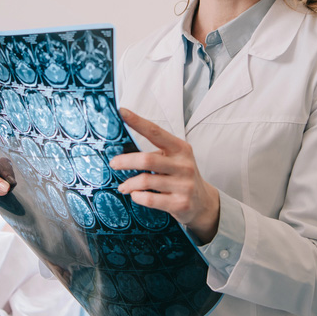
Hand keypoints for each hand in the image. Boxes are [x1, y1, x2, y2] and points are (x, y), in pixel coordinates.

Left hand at [109, 108, 220, 243]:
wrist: (203, 202)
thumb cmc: (181, 175)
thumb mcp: (175, 159)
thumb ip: (156, 152)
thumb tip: (123, 151)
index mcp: (181, 148)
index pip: (156, 132)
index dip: (138, 122)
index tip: (122, 112)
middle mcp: (183, 165)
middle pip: (147, 160)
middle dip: (125, 161)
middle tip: (113, 163)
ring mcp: (183, 185)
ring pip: (145, 181)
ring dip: (129, 184)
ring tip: (123, 186)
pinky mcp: (179, 203)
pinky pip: (149, 199)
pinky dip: (137, 197)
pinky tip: (135, 195)